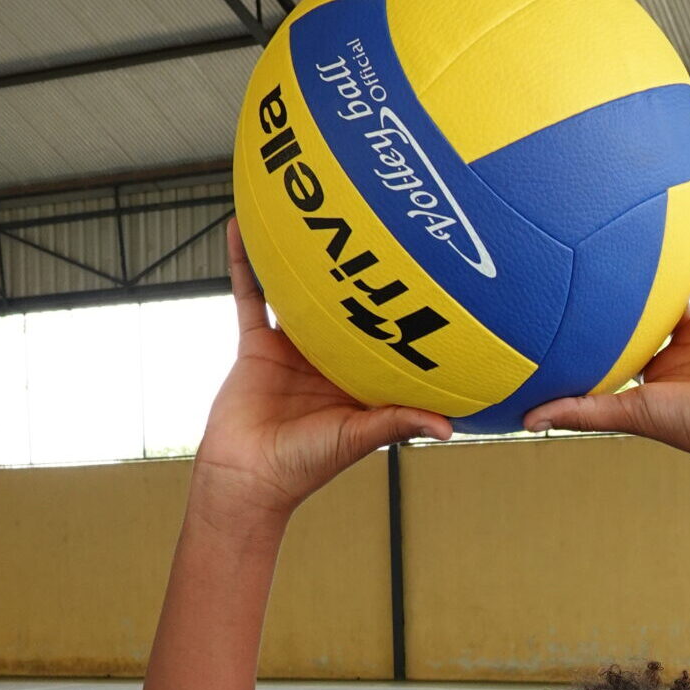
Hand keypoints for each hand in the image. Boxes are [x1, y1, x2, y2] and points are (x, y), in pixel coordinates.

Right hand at [196, 219, 451, 514]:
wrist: (246, 480)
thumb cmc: (305, 467)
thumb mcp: (357, 439)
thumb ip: (397, 423)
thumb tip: (447, 428)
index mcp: (360, 377)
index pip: (387, 333)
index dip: (403, 306)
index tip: (425, 273)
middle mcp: (329, 358)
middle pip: (347, 303)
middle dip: (358, 268)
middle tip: (374, 219)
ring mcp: (292, 348)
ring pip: (299, 291)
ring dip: (302, 255)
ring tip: (311, 209)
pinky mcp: (255, 345)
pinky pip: (249, 295)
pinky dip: (243, 262)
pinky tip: (242, 225)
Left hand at [522, 182, 689, 474]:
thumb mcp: (630, 414)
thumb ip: (580, 410)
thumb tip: (525, 420)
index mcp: (657, 361)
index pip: (625, 323)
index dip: (604, 301)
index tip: (577, 275)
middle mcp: (684, 334)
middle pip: (658, 286)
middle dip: (639, 258)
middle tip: (613, 222)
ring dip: (684, 229)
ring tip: (665, 192)